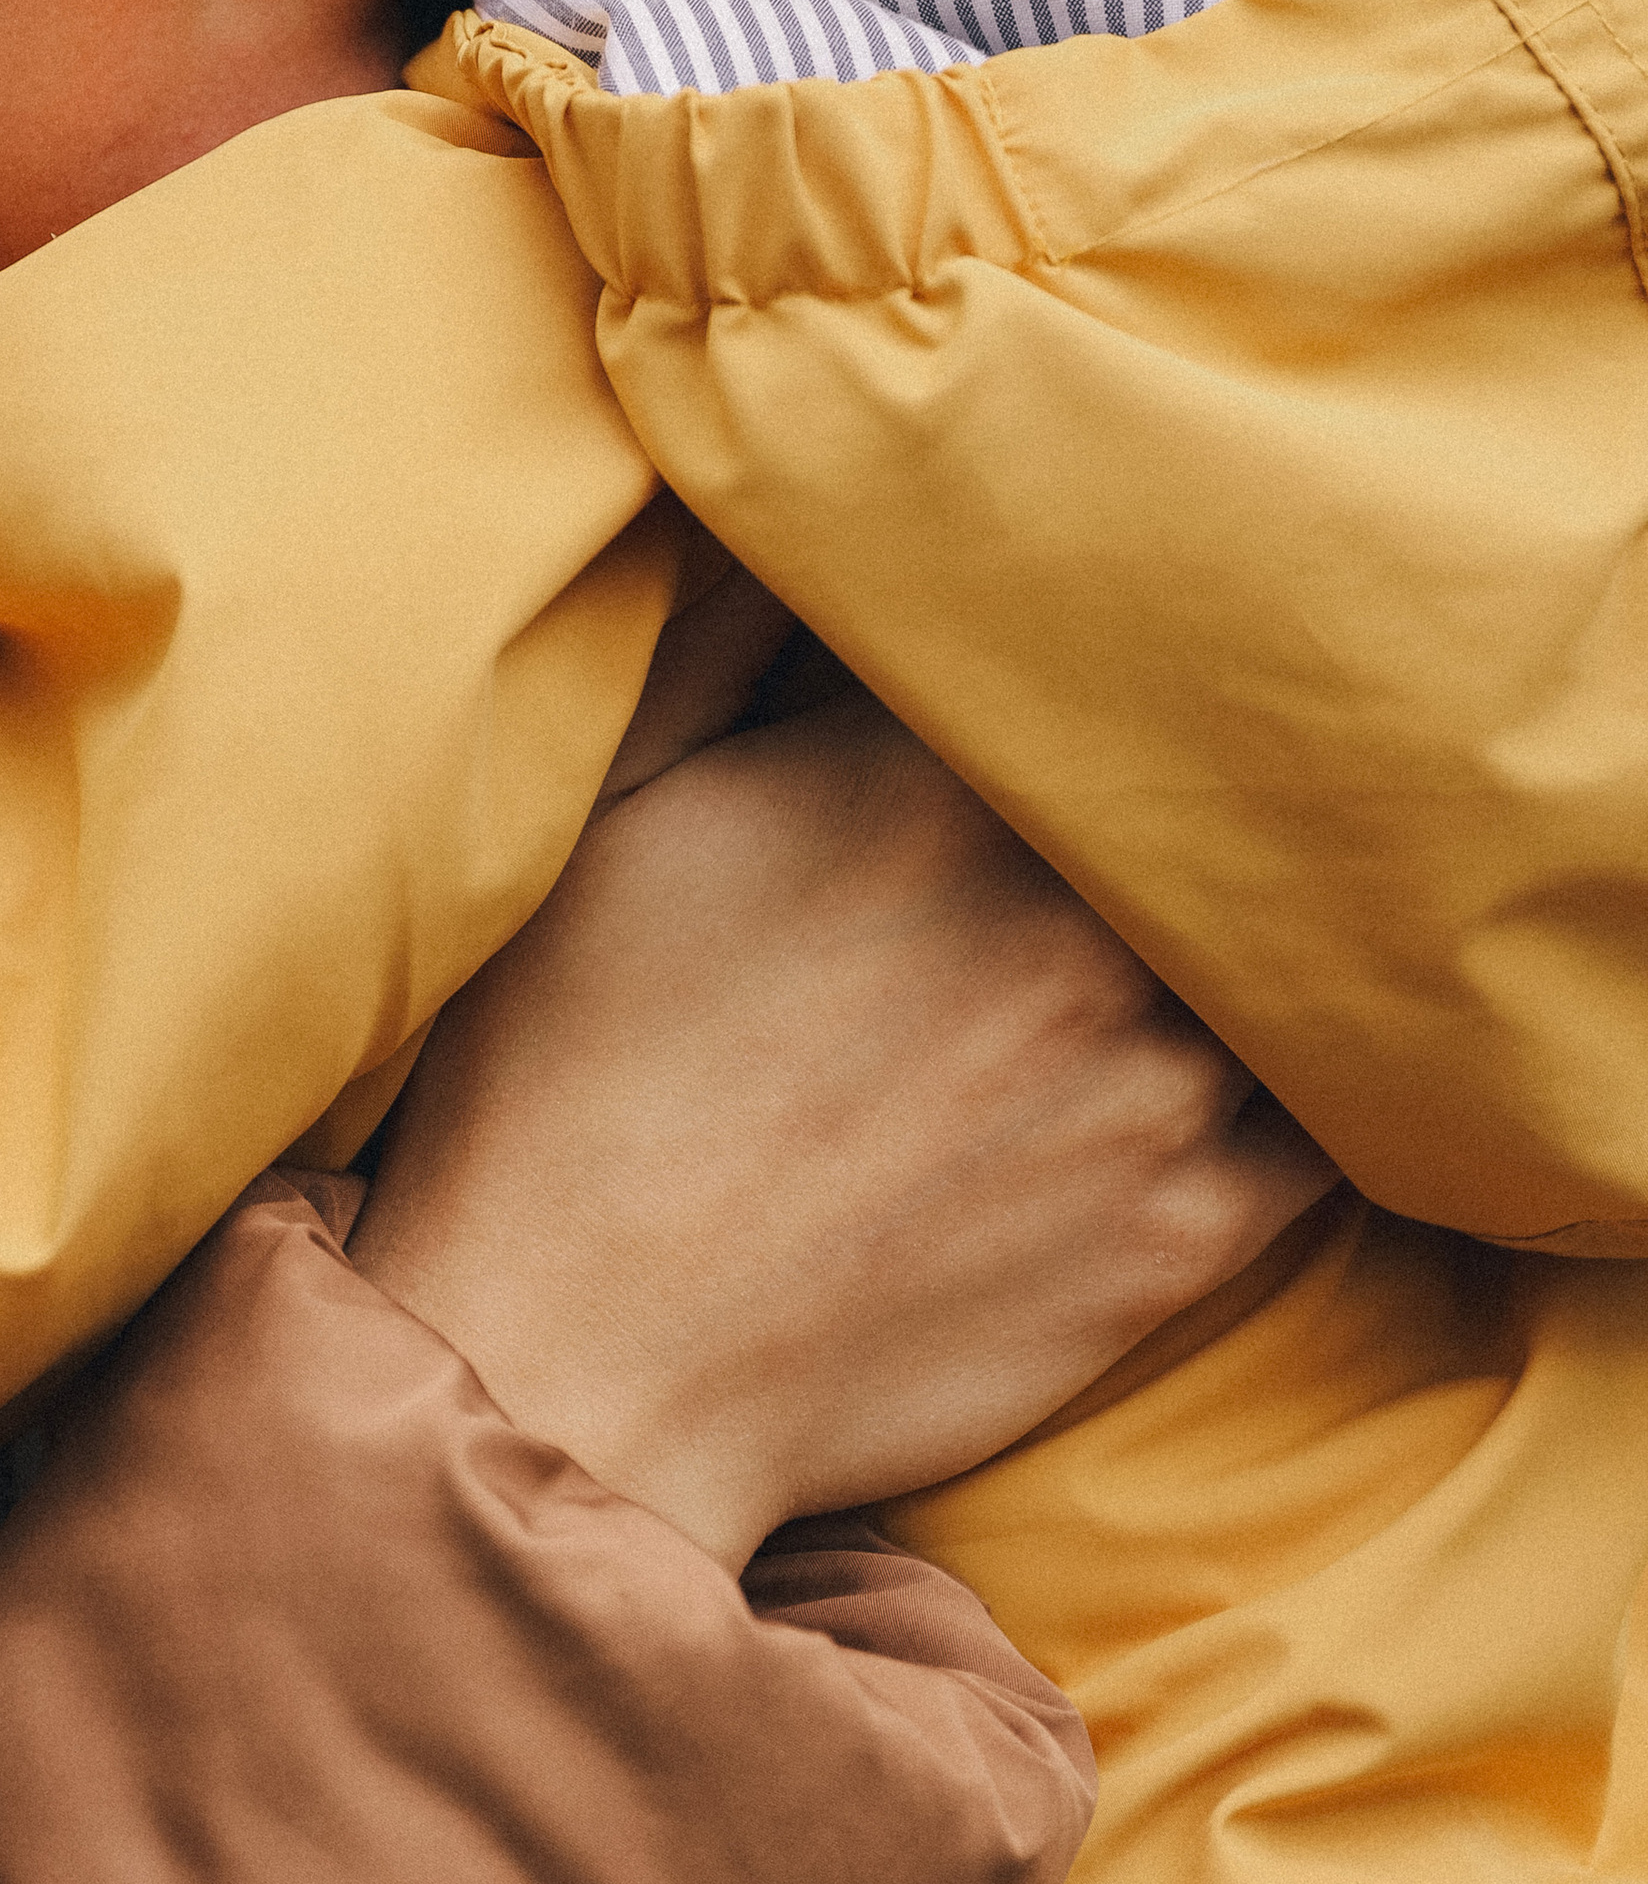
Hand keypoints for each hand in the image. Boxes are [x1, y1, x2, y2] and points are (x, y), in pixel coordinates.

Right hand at [348, 695, 1337, 1567]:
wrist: (583, 1366)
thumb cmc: (560, 1078)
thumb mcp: (605, 811)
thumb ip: (724, 641)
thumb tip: (806, 517)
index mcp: (932, 782)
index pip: (1086, 666)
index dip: (1077, 673)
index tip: (1052, 698)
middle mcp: (1077, 918)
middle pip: (1209, 796)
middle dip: (1173, 797)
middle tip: (1127, 826)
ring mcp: (1155, 1078)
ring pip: (1282, 952)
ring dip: (1244, 938)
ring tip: (1165, 947)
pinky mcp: (1193, 1227)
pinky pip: (1323, 1119)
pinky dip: (1296, 1081)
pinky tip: (1221, 1069)